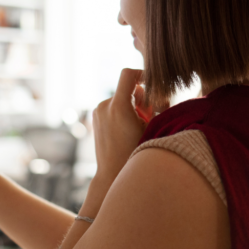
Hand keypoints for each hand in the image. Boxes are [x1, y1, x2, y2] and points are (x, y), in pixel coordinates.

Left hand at [90, 68, 153, 189]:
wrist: (112, 174)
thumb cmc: (135, 153)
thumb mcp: (151, 128)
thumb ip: (152, 105)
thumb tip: (149, 89)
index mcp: (118, 106)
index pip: (128, 74)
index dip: (142, 73)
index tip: (152, 82)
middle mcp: (104, 106)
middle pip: (127, 88)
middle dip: (141, 97)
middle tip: (150, 114)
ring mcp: (98, 112)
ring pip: (121, 98)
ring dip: (133, 106)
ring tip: (139, 126)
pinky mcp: (95, 118)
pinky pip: (113, 107)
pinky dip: (123, 112)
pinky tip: (128, 129)